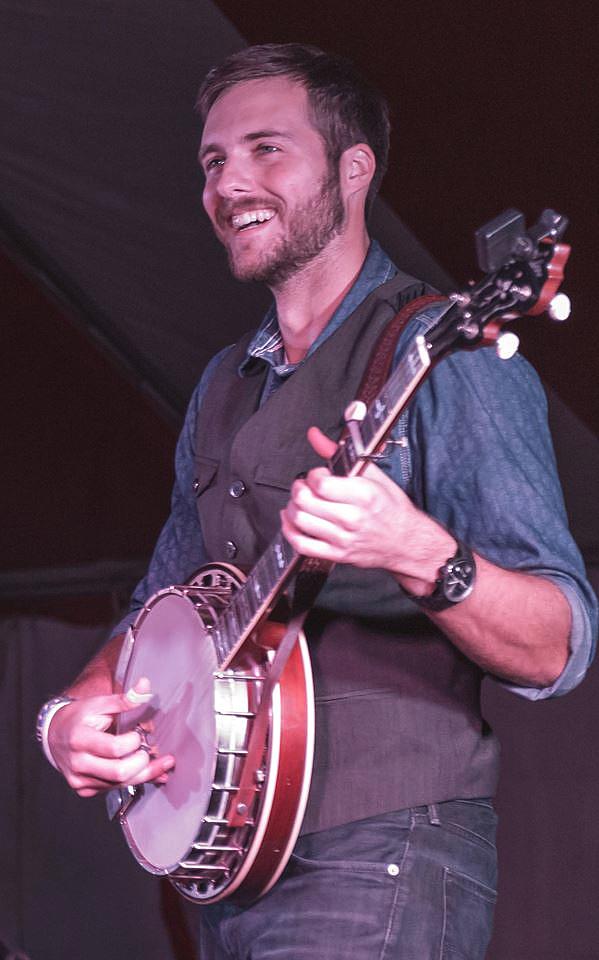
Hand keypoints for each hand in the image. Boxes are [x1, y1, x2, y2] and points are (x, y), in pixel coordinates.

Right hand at [48, 677, 174, 797]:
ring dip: (145, 774)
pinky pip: (114, 789)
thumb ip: (125, 699)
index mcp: (80, 739)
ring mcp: (80, 780)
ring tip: (162, 763)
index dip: (133, 742)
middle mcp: (78, 763)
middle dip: (143, 764)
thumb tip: (145, 686)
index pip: (114, 748)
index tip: (139, 733)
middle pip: (119, 773)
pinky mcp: (85, 789)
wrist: (55, 735)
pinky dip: (134, 780)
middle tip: (152, 750)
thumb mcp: (99, 704)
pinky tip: (148, 771)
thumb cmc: (78, 718)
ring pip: (120, 784)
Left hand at [280, 427, 454, 588]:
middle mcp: (352, 518)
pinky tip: (292, 522)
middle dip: (298, 489)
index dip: (313, 475)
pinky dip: (289, 532)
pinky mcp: (337, 555)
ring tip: (300, 502)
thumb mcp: (373, 475)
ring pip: (299, 521)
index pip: (320, 484)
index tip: (318, 475)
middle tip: (304, 486)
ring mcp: (343, 538)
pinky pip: (302, 545)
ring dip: (292, 508)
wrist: (406, 541)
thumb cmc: (392, 509)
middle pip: (305, 501)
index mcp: (363, 495)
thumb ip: (339, 454)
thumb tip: (316, 436)